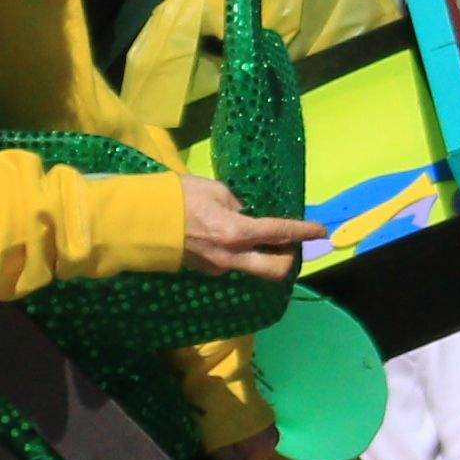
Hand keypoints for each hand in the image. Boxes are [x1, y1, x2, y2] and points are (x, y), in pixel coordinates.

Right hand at [180, 174, 318, 278]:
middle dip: (289, 259)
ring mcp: (218, 267)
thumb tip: (247, 214)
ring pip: (253, 267)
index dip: (305, 231)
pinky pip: (232, 264)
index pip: (282, 232)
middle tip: (288, 244)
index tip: (321, 230)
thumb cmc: (176, 197)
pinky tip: (227, 239)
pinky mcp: (205, 270)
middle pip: (276, 269)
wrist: (138, 221)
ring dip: (262, 255)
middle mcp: (233, 255)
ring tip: (256, 238)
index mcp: (237, 231)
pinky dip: (239, 253)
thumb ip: (238, 204)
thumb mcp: (214, 189)